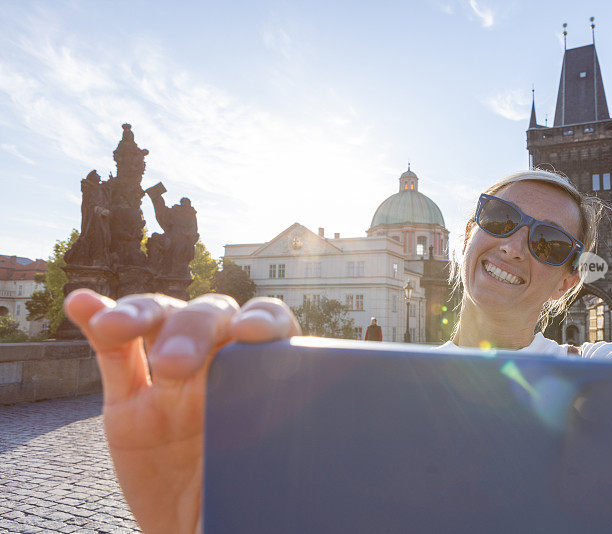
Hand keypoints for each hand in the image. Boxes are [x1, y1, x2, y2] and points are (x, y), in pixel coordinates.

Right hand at [64, 289, 300, 533]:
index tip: (250, 334)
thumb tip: (316, 452)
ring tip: (114, 328)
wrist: (199, 533)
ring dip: (139, 314)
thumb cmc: (248, 504)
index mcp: (264, 378)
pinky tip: (80, 304)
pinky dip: (96, 320)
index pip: (272, 326)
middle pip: (211, 317)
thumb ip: (283, 454)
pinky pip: (113, 352)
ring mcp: (173, 379)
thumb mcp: (272, 482)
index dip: (263, 320)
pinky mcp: (129, 401)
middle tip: (175, 366)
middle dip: (193, 329)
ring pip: (161, 320)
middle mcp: (221, 365)